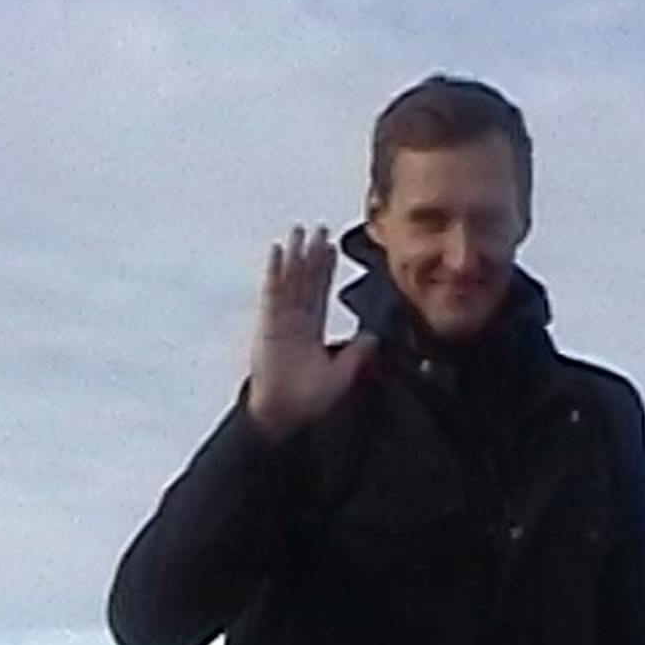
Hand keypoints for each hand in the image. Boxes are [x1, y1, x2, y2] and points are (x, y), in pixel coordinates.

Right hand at [247, 224, 377, 441]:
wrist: (283, 414)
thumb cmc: (307, 401)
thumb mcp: (342, 376)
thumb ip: (358, 355)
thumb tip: (374, 337)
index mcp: (310, 330)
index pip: (319, 291)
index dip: (325, 269)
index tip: (331, 247)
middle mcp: (295, 320)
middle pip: (305, 280)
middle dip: (312, 255)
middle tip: (319, 229)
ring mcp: (280, 319)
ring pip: (290, 280)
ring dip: (295, 256)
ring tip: (299, 231)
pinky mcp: (270, 323)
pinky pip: (273, 292)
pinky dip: (276, 271)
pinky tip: (279, 251)